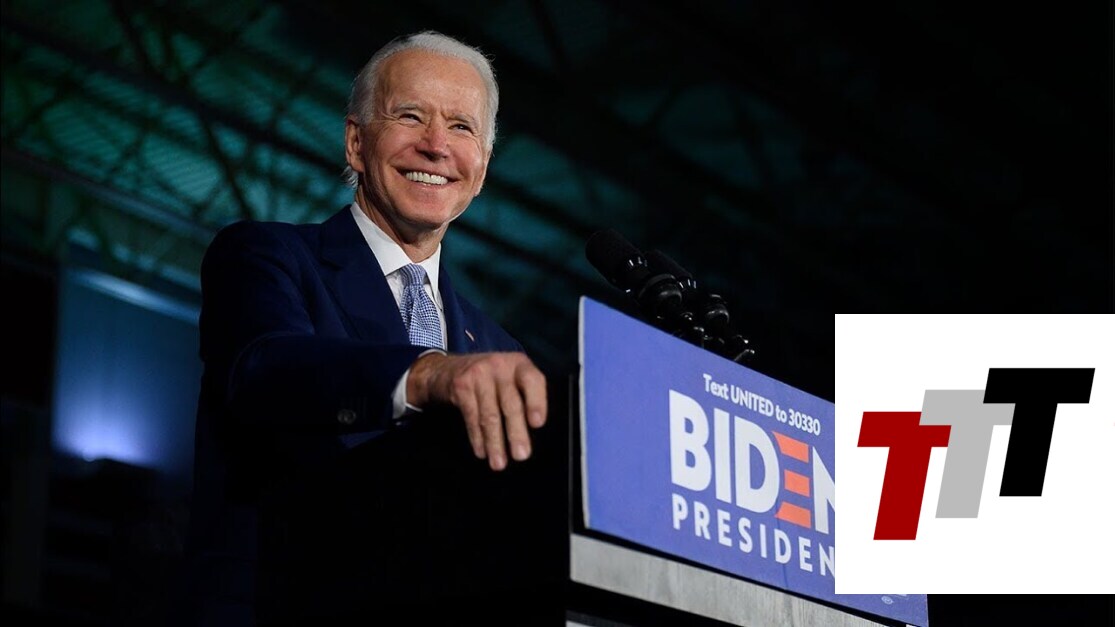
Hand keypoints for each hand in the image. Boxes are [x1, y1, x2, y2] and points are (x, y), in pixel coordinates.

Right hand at [407, 352, 546, 470]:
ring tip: (499, 463)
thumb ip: (524, 395)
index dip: (536, 402)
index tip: (537, 424)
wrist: (445, 368)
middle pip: (511, 403)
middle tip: (521, 455)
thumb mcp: (510, 376)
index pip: (532, 380)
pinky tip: (482, 452)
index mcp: (519, 364)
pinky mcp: (461, 387)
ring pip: (490, 415)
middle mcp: (500, 366)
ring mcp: (479, 375)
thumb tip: (533, 433)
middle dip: (516, 433)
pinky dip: (477, 438)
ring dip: (495, 443)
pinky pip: (472, 418)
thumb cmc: (489, 378)